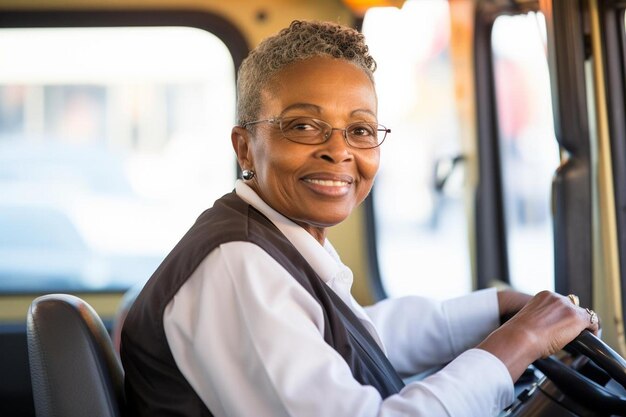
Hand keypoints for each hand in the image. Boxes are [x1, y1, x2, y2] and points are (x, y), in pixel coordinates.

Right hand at [478, 290, 600, 381]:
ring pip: (583, 314)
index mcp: (544, 296)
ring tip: (580, 337)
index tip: (560, 325)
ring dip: (582, 325)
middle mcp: (557, 298)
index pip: (561, 303)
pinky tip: (589, 339)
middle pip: (573, 307)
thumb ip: (539, 319)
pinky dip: (593, 330)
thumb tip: (543, 331)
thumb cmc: (519, 334)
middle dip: (572, 320)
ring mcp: (567, 307)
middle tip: (569, 333)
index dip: (563, 315)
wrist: (520, 337)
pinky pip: (593, 322)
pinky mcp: (576, 317)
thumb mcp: (529, 320)